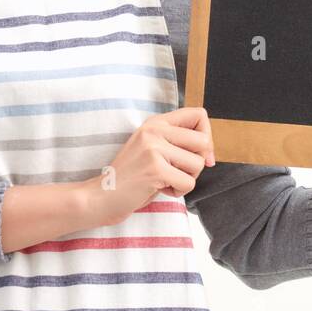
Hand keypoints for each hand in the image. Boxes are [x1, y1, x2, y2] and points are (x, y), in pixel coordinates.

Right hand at [83, 107, 215, 225]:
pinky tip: (160, 189)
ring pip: (198, 164)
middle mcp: (154, 130)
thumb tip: (210, 152)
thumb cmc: (132, 177)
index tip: (200, 154)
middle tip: (179, 172)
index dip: (207, 136)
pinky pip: (188, 182)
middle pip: (203, 141)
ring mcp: (154, 148)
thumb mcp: (152, 149)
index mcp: (155, 122)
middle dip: (198, 163)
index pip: (198, 114)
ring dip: (186, 179)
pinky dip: (178, 192)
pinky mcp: (155, 168)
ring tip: (165, 181)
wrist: (102, 196)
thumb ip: (175, 142)